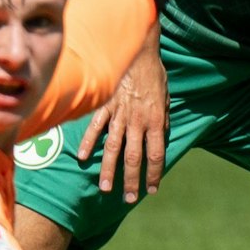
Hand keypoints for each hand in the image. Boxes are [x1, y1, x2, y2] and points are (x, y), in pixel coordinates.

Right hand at [77, 23, 165, 200]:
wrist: (138, 50)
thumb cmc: (154, 75)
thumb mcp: (165, 99)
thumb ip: (160, 121)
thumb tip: (159, 140)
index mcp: (156, 121)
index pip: (156, 155)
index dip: (154, 175)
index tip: (151, 190)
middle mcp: (137, 121)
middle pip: (134, 158)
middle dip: (131, 181)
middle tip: (128, 199)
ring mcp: (119, 115)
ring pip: (113, 148)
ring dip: (109, 170)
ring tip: (105, 188)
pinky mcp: (104, 106)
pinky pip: (95, 127)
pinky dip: (89, 142)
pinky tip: (83, 158)